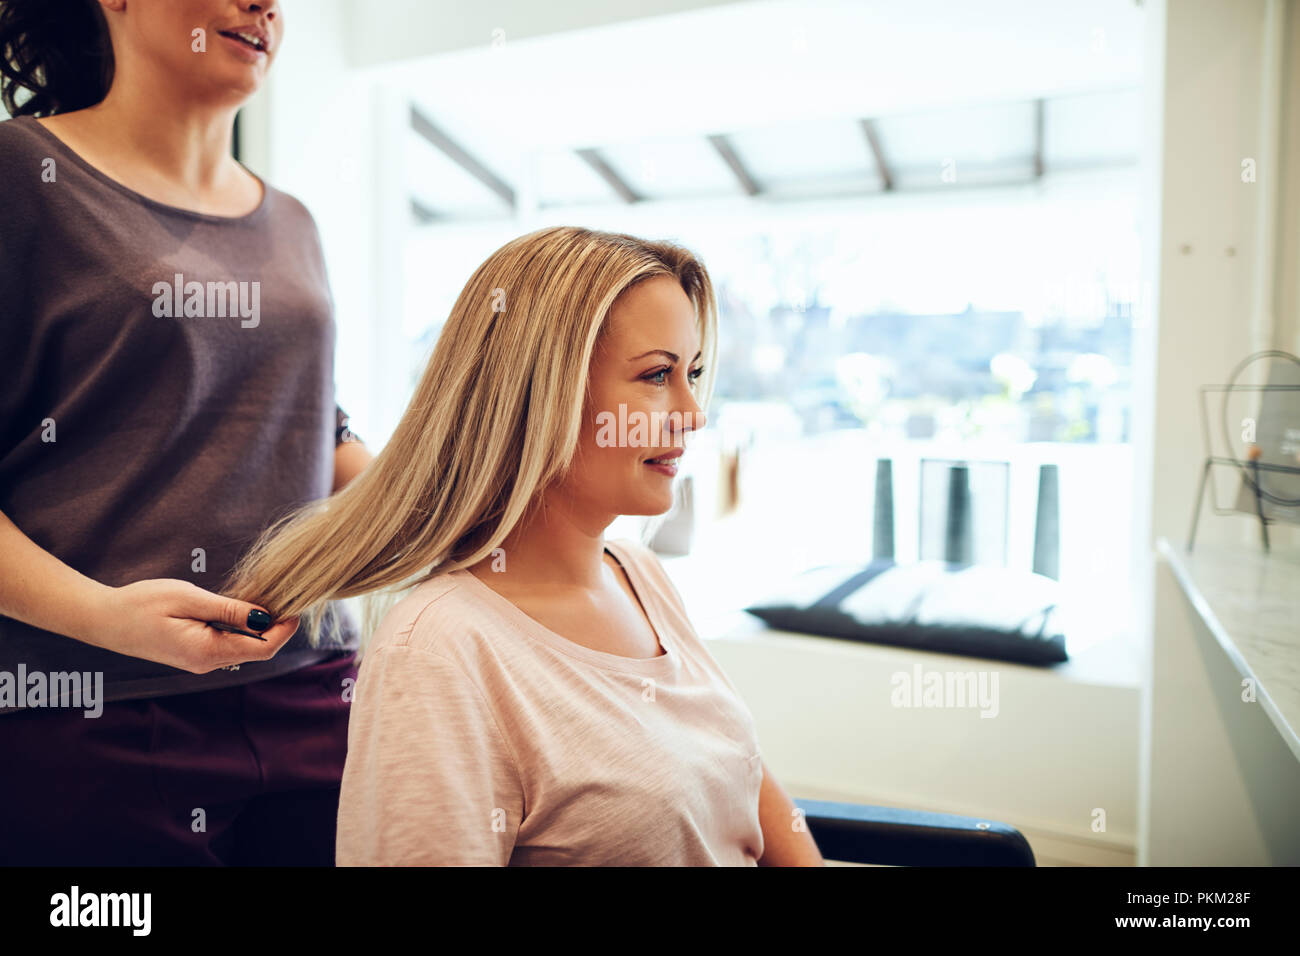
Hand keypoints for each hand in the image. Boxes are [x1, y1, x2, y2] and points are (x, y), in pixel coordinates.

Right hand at [85, 579, 299, 673]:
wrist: (102, 619)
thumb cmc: (141, 604)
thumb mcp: (189, 599)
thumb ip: (229, 610)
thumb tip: (266, 616)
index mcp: (207, 653)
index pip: (263, 649)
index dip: (285, 630)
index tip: (296, 607)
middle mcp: (206, 664)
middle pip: (256, 651)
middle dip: (275, 627)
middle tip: (285, 597)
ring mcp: (199, 662)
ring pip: (242, 648)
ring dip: (257, 627)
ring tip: (265, 598)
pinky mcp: (193, 654)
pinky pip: (227, 645)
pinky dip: (240, 629)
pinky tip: (239, 609)